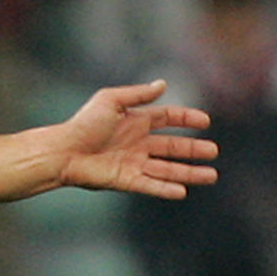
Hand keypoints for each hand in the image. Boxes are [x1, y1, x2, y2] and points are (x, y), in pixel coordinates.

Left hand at [48, 81, 217, 200]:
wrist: (62, 151)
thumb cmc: (82, 125)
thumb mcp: (111, 101)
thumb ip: (138, 95)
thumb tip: (163, 84)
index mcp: (136, 121)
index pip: (168, 118)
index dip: (186, 119)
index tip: (205, 122)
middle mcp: (137, 143)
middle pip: (173, 147)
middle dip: (194, 150)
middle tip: (213, 152)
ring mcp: (133, 163)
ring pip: (167, 170)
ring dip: (188, 173)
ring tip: (210, 176)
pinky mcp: (125, 181)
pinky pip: (150, 185)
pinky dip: (165, 189)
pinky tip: (183, 191)